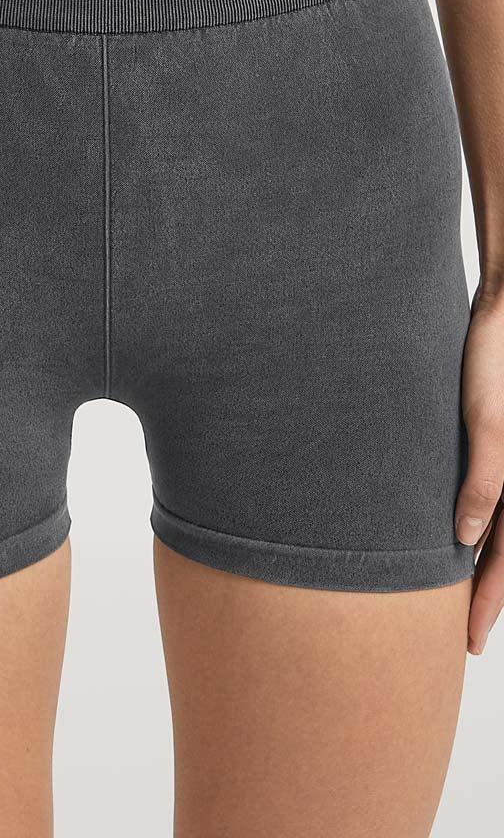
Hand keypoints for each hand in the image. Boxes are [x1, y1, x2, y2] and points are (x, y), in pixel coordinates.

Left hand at [455, 287, 503, 654]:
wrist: (503, 316)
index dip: (487, 602)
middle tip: (463, 639)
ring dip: (483, 568)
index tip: (467, 641)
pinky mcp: (496, 445)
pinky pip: (492, 499)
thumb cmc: (494, 363)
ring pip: (501, 532)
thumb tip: (467, 537)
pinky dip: (479, 528)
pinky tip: (458, 540)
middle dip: (486, 598)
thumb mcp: (488, 420)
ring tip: (460, 600)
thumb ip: (486, 476)